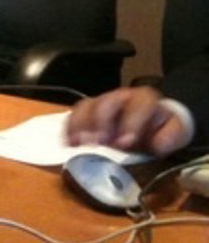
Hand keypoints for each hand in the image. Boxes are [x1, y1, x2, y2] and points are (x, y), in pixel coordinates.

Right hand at [66, 87, 193, 156]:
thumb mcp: (175, 130)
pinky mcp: (89, 113)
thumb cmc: (161, 126)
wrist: (152, 120)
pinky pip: (74, 115)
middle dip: (99, 122)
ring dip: (80, 125)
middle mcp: (119, 97)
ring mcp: (101, 103)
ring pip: (86, 107)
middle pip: (105, 103)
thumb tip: (157, 145)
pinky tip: (68, 143)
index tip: (124, 143)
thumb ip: (169, 136)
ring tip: (78, 143)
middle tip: (97, 141)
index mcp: (143, 99)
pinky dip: (69, 128)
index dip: (130, 122)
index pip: (137, 105)